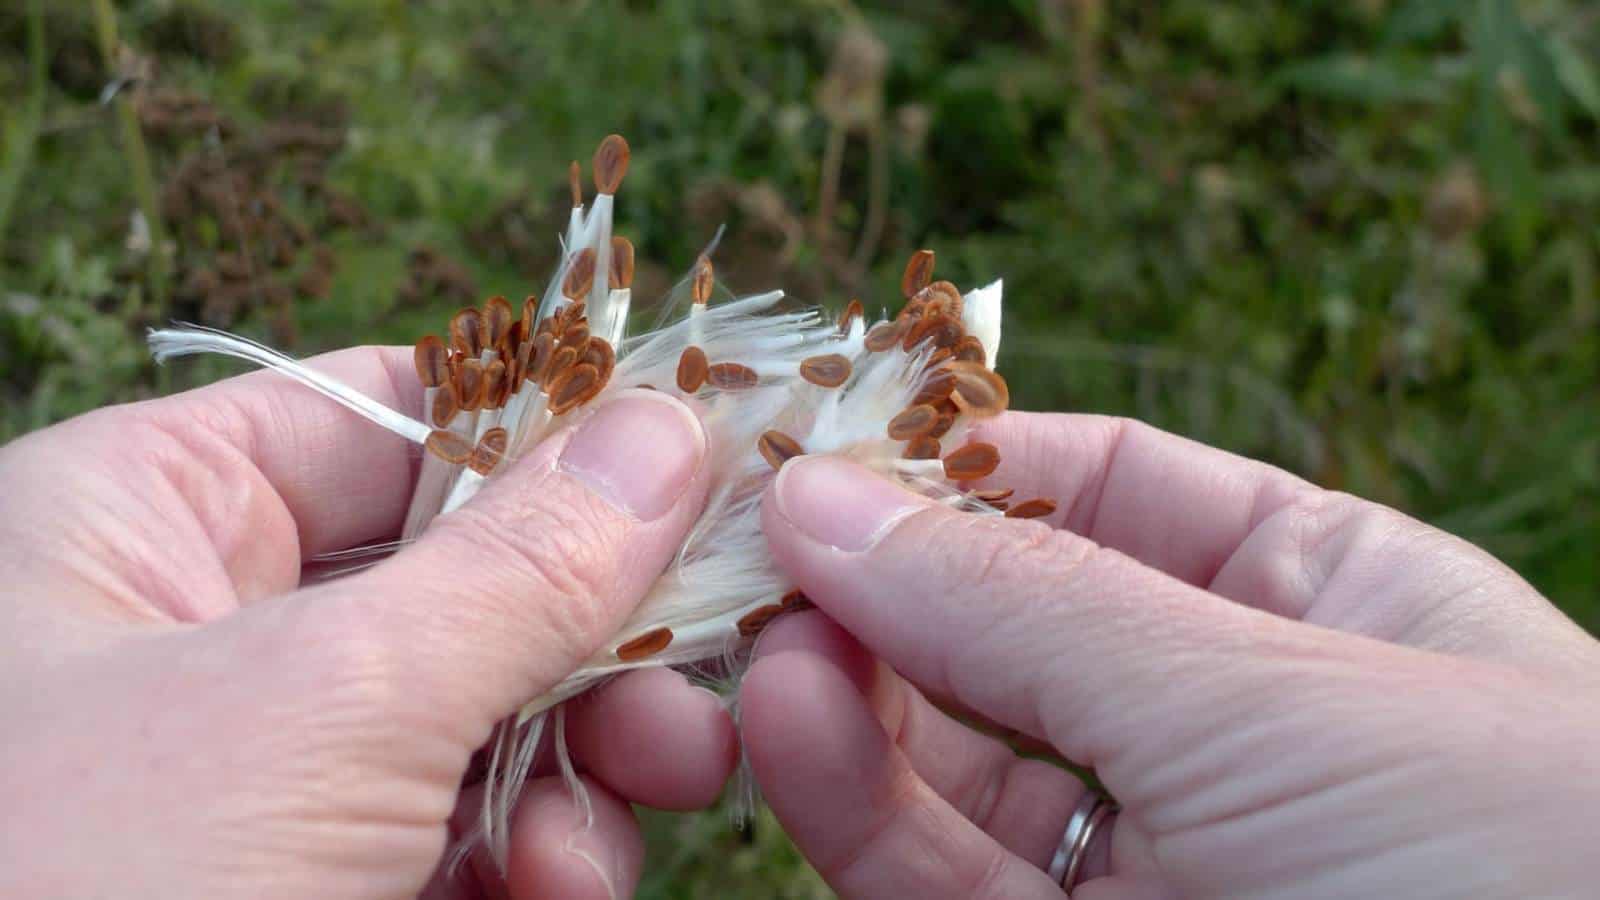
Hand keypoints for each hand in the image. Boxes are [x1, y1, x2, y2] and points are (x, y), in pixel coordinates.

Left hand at [0, 347, 735, 899]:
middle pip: (464, 574)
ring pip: (481, 712)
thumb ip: (518, 567)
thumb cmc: (86, 887)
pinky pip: (455, 827)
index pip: (393, 415)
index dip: (554, 439)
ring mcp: (251, 767)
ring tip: (629, 817)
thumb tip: (667, 432)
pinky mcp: (297, 876)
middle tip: (689, 690)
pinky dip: (532, 856)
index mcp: (143, 515)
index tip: (698, 473)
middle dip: (591, 642)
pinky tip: (556, 894)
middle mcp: (195, 625)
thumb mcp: (330, 709)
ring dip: (580, 767)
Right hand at [743, 411, 1599, 898]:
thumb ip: (1031, 606)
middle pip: (1008, 623)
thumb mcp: (1272, 699)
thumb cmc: (1523, 860)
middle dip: (879, 580)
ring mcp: (1160, 858)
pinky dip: (861, 802)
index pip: (1103, 485)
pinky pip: (949, 872)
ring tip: (761, 642)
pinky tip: (797, 726)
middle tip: (750, 548)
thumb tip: (825, 493)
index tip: (812, 439)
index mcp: (1318, 596)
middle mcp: (1226, 724)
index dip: (956, 458)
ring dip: (848, 693)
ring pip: (957, 760)